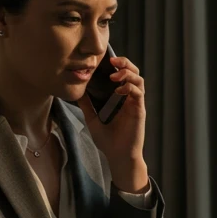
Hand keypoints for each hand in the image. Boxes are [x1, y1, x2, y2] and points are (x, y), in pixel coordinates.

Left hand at [78, 55, 147, 192]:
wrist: (118, 156)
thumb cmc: (108, 141)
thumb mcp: (92, 119)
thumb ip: (87, 105)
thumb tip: (76, 92)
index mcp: (120, 97)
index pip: (122, 74)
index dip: (117, 65)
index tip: (105, 60)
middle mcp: (130, 98)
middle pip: (133, 72)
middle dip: (125, 63)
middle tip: (113, 61)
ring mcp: (136, 103)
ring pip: (139, 79)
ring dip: (128, 73)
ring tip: (115, 75)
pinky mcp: (139, 110)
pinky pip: (138, 93)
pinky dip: (129, 87)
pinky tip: (119, 90)